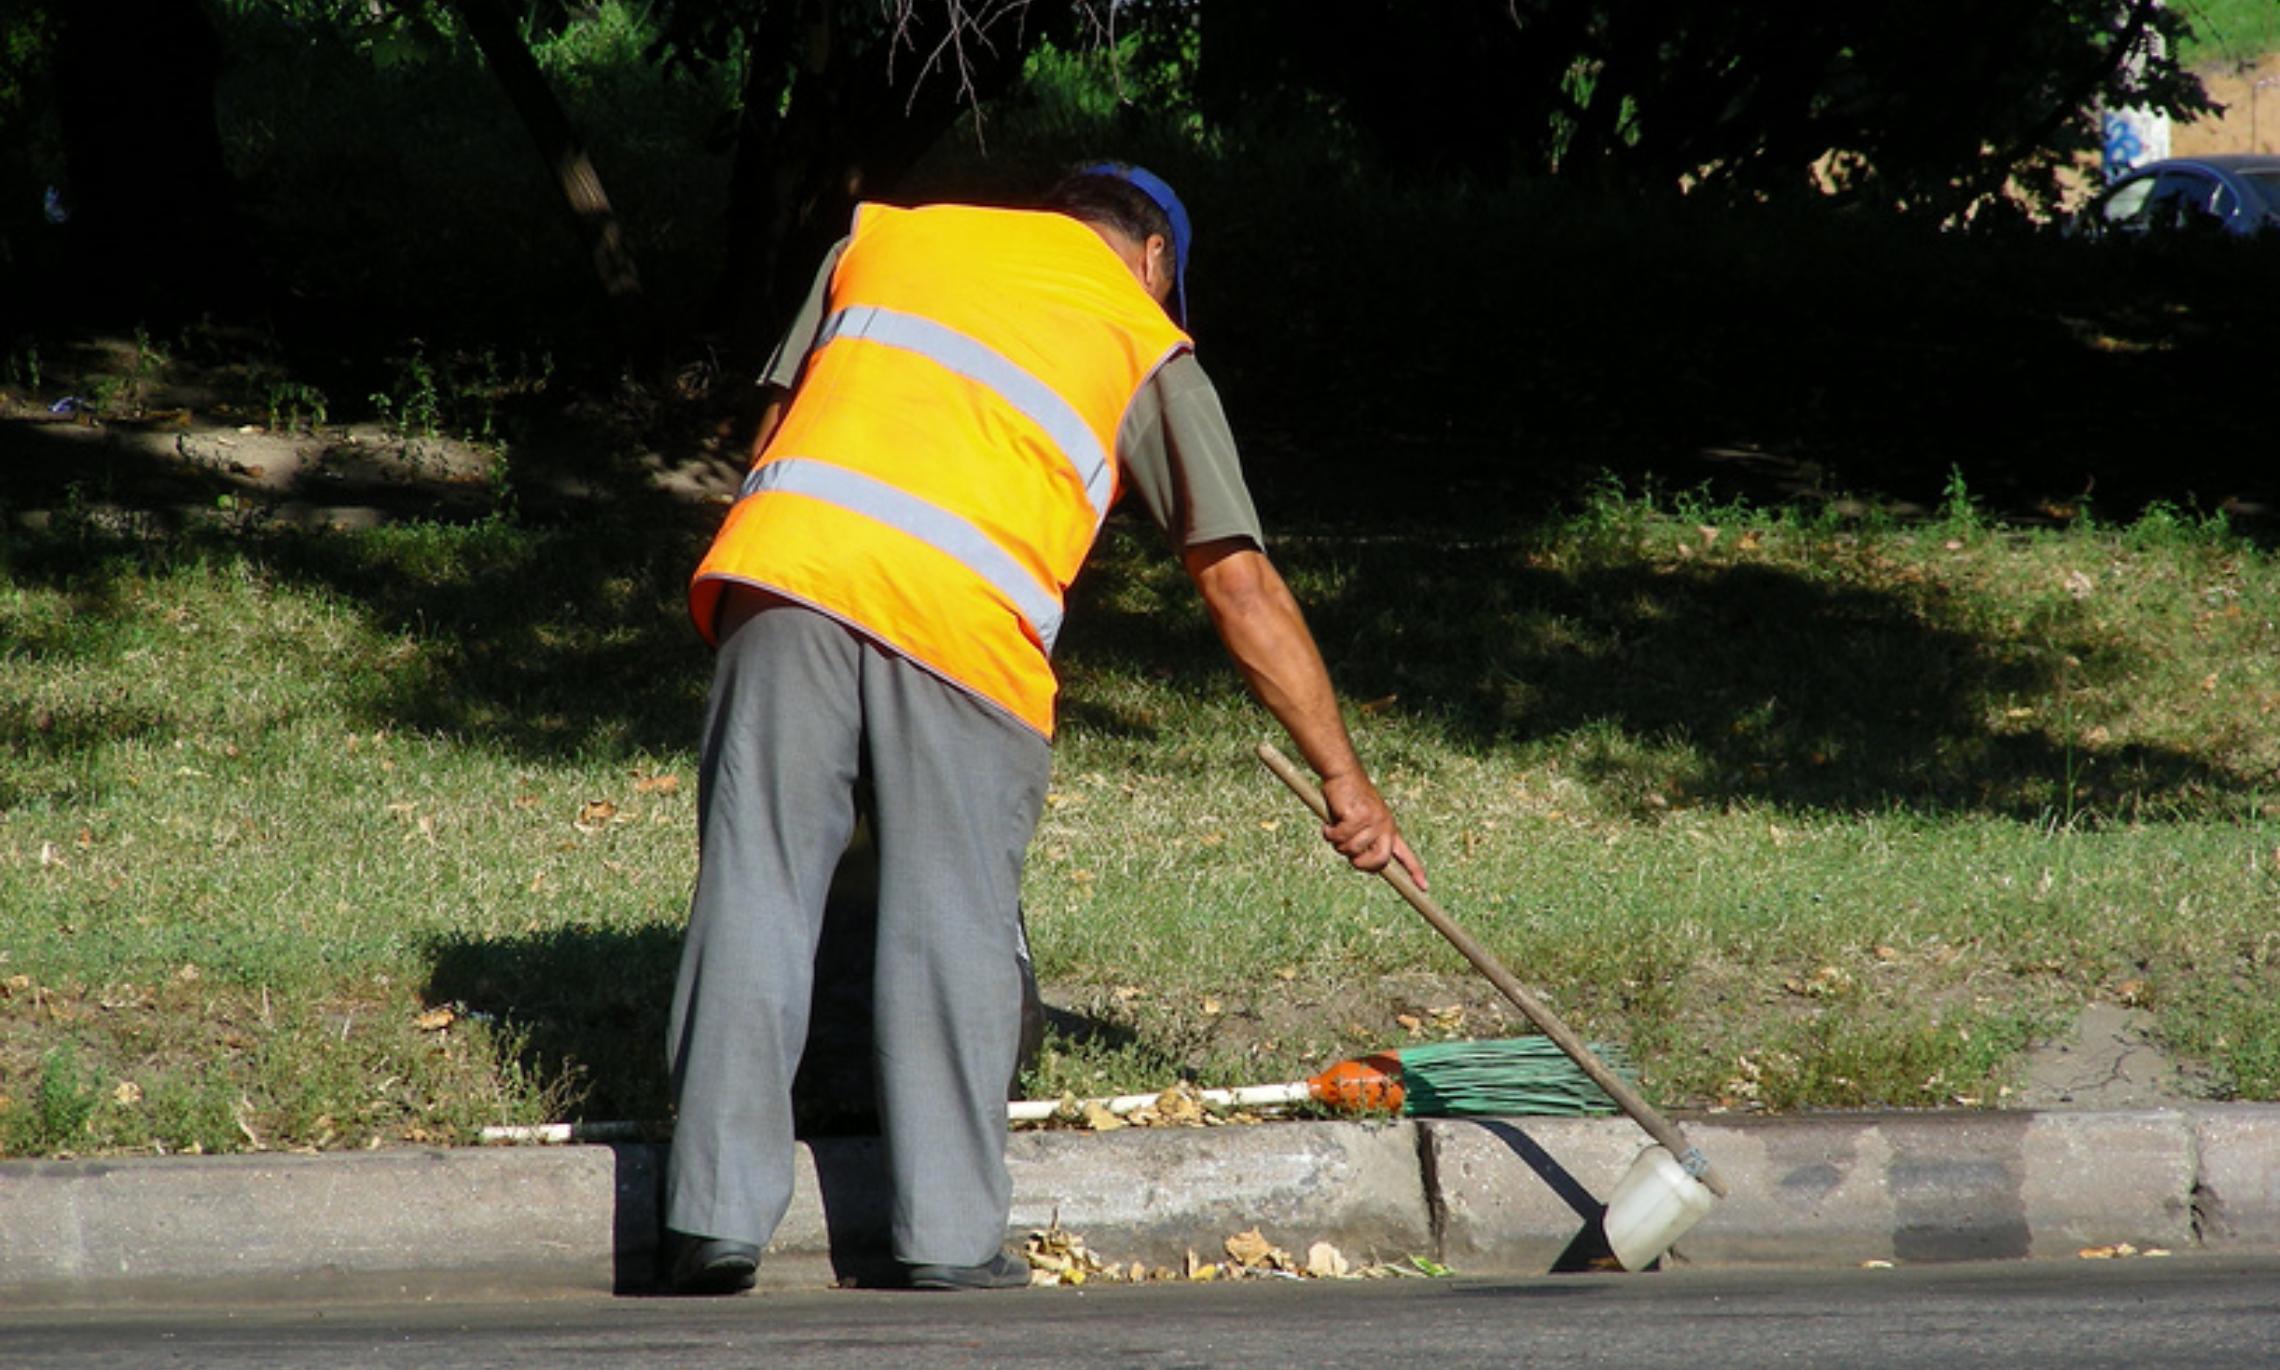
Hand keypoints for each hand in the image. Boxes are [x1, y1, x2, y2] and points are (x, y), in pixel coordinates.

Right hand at [1319, 771, 1427, 889]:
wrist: (1343, 773)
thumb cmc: (1349, 799)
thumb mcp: (1361, 822)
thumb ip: (1365, 841)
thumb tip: (1360, 862)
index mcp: (1389, 828)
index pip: (1405, 854)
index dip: (1414, 871)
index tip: (1424, 887)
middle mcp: (1385, 825)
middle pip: (1380, 860)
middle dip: (1360, 863)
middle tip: (1348, 854)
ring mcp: (1373, 820)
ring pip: (1353, 850)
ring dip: (1338, 843)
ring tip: (1335, 829)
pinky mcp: (1358, 816)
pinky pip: (1340, 837)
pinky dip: (1330, 833)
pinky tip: (1329, 824)